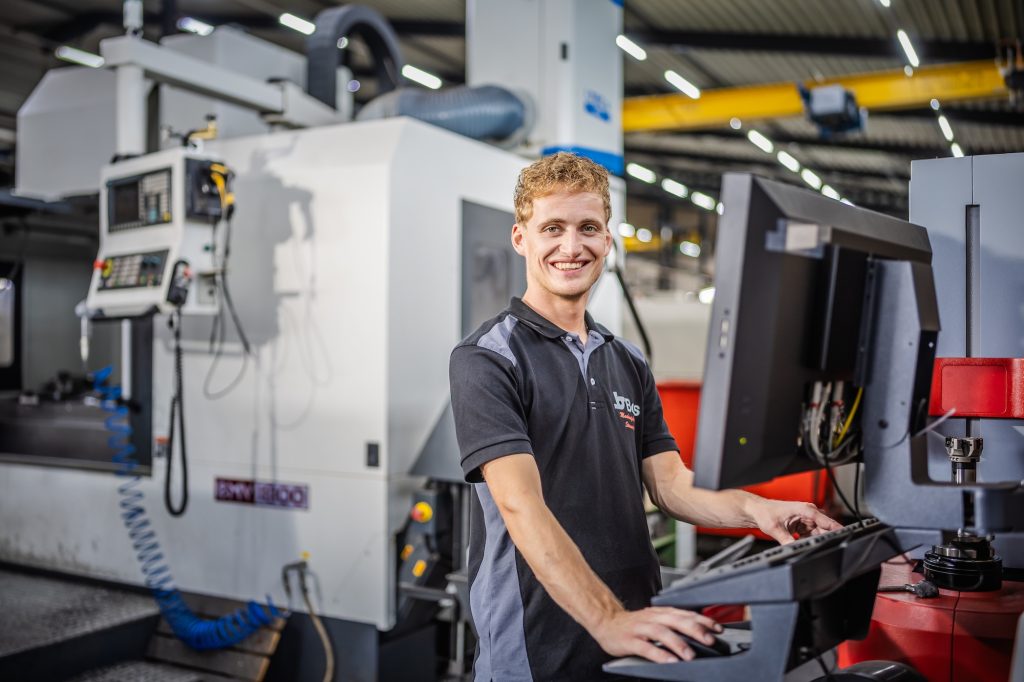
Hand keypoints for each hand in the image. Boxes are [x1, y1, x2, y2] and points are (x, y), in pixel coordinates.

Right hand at [591, 606, 722, 662]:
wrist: (606, 622)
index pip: (686, 613)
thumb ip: (674, 623)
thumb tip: (701, 631)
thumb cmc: (634, 624)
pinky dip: (659, 655)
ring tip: (690, 655)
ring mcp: (640, 628)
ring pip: (661, 632)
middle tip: (710, 640)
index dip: (703, 620)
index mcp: (661, 612)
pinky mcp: (630, 640)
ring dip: (678, 643)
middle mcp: (652, 618)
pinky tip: (669, 662)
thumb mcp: (656, 619)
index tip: (718, 628)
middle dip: (695, 629)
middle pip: (676, 620)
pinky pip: (646, 648)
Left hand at [749, 499, 841, 544]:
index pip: (825, 520)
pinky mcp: (802, 525)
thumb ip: (786, 540)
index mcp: (804, 509)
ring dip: (815, 540)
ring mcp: (806, 519)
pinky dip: (809, 540)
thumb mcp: (775, 529)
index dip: (835, 528)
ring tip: (809, 546)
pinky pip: (811, 534)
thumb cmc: (765, 513)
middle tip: (827, 548)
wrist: (757, 511)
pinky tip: (803, 544)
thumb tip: (794, 550)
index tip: (846, 535)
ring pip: (818, 532)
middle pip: (824, 528)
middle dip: (826, 538)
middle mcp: (807, 513)